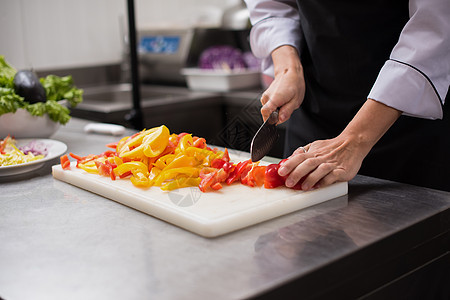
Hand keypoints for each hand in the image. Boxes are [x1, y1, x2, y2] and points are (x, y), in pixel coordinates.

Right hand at [260, 45, 304, 123]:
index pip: (265, 113)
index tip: (278, 118)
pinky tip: (281, 101)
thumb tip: (280, 120)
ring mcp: (265, 97)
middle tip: (285, 108)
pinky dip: (275, 107)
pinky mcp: (265, 97)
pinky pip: (268, 107)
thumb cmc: (294, 85)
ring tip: (284, 103)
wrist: (289, 73)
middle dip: (276, 116)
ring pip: (268, 111)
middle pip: (267, 114)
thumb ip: (287, 112)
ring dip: (276, 111)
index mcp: (274, 98)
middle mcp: (267, 97)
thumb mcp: (296, 101)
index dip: (271, 120)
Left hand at [278, 99, 401, 189]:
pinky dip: (326, 181)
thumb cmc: (333, 147)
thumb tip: (289, 158)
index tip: (281, 171)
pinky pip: (333, 176)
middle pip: (307, 164)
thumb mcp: (315, 146)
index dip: (289, 164)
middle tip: (289, 182)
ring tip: (303, 187)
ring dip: (311, 179)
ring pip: (320, 170)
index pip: (299, 157)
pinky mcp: (342, 170)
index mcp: (314, 152)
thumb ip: (302, 152)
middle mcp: (321, 158)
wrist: (353, 143)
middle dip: (297, 173)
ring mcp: (332, 164)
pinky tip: (320, 186)